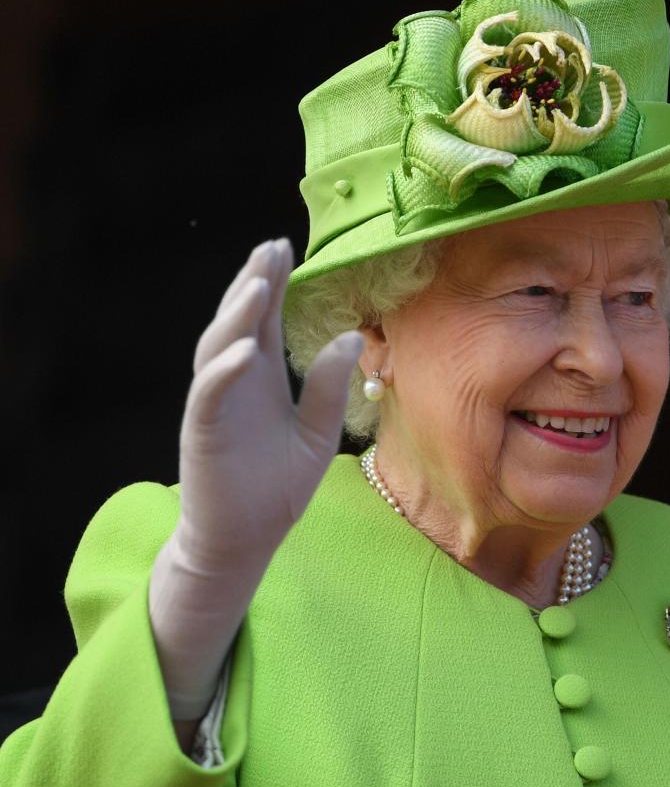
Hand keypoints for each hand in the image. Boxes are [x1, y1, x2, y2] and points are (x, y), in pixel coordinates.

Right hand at [175, 237, 362, 568]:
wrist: (245, 540)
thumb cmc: (276, 488)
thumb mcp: (316, 433)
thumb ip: (327, 386)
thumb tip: (350, 336)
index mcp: (262, 379)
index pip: (265, 321)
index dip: (274, 283)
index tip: (286, 248)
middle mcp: (236, 382)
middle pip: (240, 321)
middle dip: (255, 282)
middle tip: (272, 247)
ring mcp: (216, 404)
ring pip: (218, 347)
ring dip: (236, 315)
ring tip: (259, 284)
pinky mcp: (203, 432)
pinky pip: (209, 393)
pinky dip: (223, 370)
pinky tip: (244, 349)